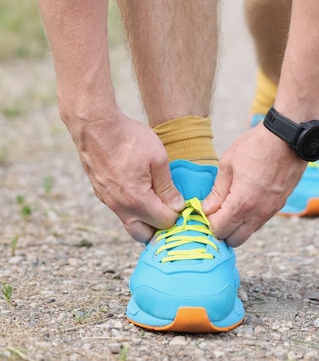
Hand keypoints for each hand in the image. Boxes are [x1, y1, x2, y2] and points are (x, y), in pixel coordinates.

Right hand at [67, 110, 184, 241]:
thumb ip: (168, 186)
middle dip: (159, 228)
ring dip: (145, 220)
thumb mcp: (158, 158)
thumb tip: (177, 206)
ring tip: (158, 203)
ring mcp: (108, 201)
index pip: (164, 223)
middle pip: (143, 235)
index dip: (177, 215)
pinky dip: (133, 210)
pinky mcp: (101, 194)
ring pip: (130, 224)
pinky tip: (142, 193)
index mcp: (137, 200)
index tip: (181, 202)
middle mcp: (120, 207)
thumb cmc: (129, 138)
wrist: (95, 125)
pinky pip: (120, 211)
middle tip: (170, 212)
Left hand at [203, 124, 306, 246]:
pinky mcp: (279, 206)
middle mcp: (258, 213)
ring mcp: (271, 211)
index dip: (208, 223)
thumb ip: (217, 191)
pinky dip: (250, 218)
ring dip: (237, 226)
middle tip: (216, 214)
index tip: (204, 212)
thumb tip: (206, 208)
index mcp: (242, 203)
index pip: (218, 230)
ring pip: (249, 232)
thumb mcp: (228, 164)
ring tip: (230, 206)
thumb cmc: (256, 146)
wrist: (288, 138)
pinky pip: (260, 221)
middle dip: (223, 231)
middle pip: (235, 240)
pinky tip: (246, 200)